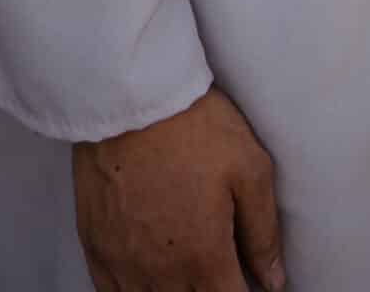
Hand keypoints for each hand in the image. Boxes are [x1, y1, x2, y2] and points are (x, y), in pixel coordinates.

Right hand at [72, 85, 285, 291]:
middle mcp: (162, 273)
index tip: (247, 281)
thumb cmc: (192, 126)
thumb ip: (263, 232)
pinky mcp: (96, 249)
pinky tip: (148, 279)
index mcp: (204, 258)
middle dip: (210, 291)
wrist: (130, 97)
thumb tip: (273, 280)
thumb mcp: (249, 168)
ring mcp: (124, 265)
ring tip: (187, 271)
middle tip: (217, 267)